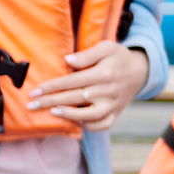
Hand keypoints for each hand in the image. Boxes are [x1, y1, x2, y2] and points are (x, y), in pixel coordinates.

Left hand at [28, 42, 149, 129]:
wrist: (141, 71)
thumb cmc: (118, 57)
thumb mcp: (106, 47)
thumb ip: (86, 54)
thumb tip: (66, 60)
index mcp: (103, 73)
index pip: (71, 81)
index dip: (51, 86)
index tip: (35, 91)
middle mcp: (108, 91)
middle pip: (74, 98)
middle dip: (50, 102)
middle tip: (32, 105)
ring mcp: (113, 105)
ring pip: (89, 115)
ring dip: (69, 115)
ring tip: (51, 112)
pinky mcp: (116, 113)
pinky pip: (102, 125)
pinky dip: (88, 125)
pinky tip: (73, 120)